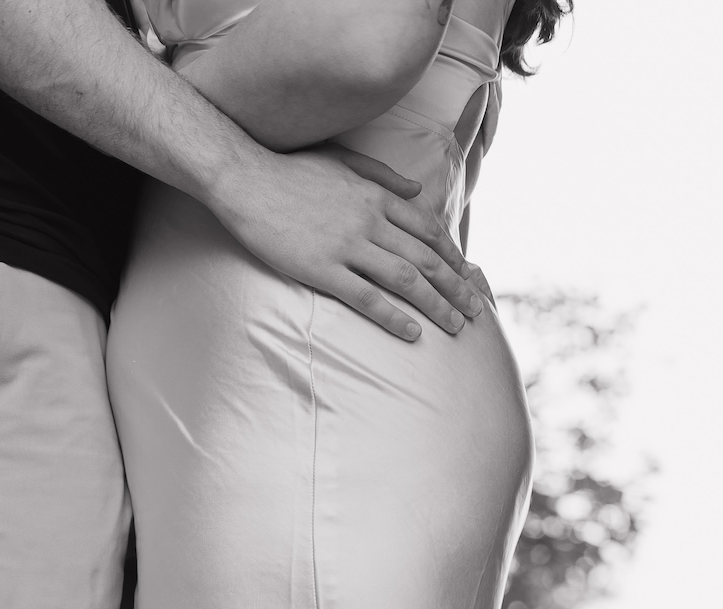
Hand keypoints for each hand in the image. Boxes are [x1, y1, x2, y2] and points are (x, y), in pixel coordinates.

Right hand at [212, 145, 483, 340]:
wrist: (246, 179)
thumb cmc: (292, 170)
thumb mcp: (344, 162)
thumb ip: (384, 177)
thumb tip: (418, 189)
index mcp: (377, 195)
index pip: (429, 230)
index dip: (455, 257)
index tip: (471, 278)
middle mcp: (371, 220)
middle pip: (427, 259)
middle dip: (457, 288)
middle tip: (476, 312)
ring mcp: (348, 246)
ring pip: (406, 280)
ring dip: (436, 305)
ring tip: (456, 328)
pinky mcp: (323, 270)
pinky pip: (367, 298)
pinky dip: (394, 317)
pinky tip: (413, 333)